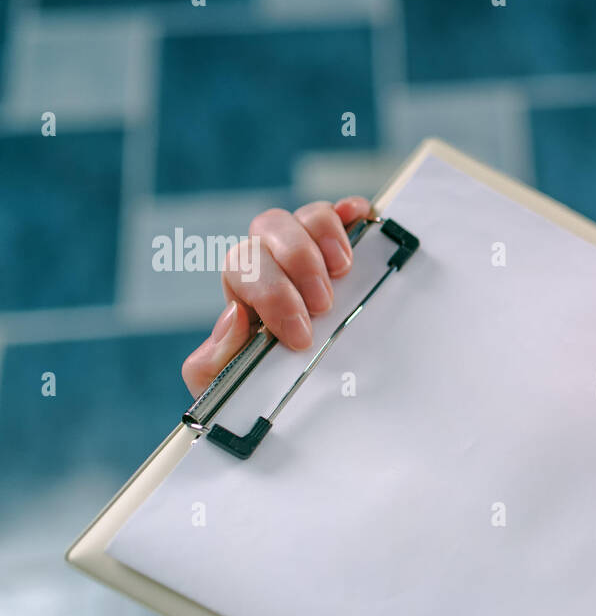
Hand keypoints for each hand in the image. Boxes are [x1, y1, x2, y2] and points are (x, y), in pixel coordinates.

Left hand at [181, 197, 370, 396]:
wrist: (284, 402)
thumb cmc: (264, 390)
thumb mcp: (227, 389)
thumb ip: (214, 361)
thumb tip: (234, 317)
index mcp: (244, 292)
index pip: (243, 265)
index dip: (271, 293)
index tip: (300, 335)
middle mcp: (271, 262)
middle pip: (269, 227)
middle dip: (299, 262)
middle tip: (323, 304)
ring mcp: (308, 251)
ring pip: (304, 215)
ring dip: (324, 236)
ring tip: (344, 271)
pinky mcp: (342, 248)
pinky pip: (343, 213)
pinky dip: (352, 212)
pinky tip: (362, 218)